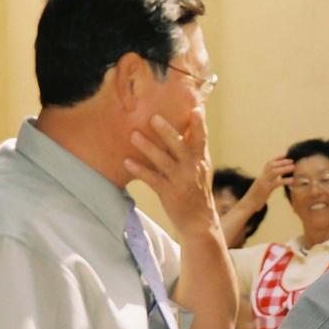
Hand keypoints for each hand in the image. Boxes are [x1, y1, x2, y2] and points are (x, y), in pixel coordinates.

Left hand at [124, 109, 214, 238]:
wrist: (200, 221)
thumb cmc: (197, 189)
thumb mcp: (201, 167)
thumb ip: (193, 148)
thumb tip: (187, 124)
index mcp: (201, 159)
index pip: (202, 137)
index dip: (199, 122)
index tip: (195, 107)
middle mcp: (193, 167)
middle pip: (180, 146)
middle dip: (167, 132)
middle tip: (154, 118)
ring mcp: (181, 180)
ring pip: (163, 161)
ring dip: (148, 148)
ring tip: (133, 135)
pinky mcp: (169, 193)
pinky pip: (152, 179)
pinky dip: (139, 170)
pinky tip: (126, 162)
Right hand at [248, 156, 294, 204]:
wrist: (247, 205)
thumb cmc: (254, 199)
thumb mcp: (260, 189)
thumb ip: (266, 184)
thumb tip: (273, 183)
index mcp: (261, 177)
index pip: (268, 164)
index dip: (277, 158)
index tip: (285, 154)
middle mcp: (262, 177)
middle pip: (271, 165)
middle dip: (282, 161)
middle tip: (292, 161)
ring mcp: (263, 182)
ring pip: (274, 171)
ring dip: (284, 168)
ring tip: (293, 167)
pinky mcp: (266, 189)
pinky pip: (277, 183)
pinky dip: (285, 180)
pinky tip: (292, 180)